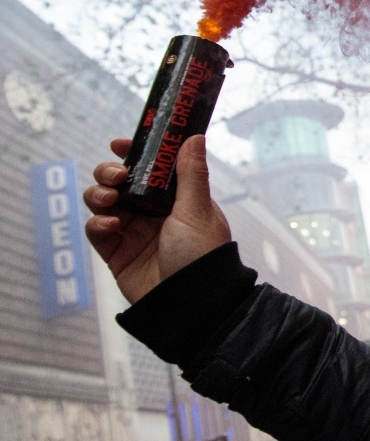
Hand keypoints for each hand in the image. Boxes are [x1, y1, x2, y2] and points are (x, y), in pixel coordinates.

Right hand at [83, 136, 231, 304]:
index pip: (150, 169)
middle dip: (110, 172)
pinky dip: (97, 223)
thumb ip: (190, 174)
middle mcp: (152, 212)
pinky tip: (111, 225)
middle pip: (120, 181)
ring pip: (103, 201)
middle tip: (116, 175)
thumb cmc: (201, 256)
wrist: (189, 303)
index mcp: (176, 199)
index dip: (134, 154)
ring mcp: (132, 231)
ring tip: (110, 199)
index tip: (120, 144)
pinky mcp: (116, 252)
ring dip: (99, 194)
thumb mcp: (197, 211)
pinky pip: (96, 230)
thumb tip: (194, 137)